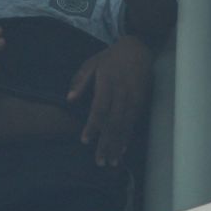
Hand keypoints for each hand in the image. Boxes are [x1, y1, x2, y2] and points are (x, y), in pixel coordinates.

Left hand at [66, 35, 153, 166]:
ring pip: (125, 125)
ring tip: (111, 162)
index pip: (100, 108)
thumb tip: (69, 99)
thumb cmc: (111, 57)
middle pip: (114, 122)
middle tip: (100, 162)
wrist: (139, 48)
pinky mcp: (141, 102)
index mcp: (107, 82)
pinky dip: (128, 137)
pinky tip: (122, 150)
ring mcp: (134, 98)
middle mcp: (122, 92)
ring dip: (118, 145)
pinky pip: (134, 123)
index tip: (85, 140)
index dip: (93, 126)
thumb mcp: (92, 63)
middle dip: (106, 143)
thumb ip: (80, 81)